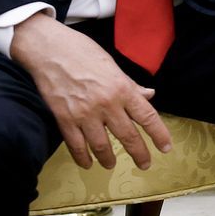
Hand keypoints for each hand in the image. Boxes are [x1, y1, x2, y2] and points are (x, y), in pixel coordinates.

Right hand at [9, 13, 171, 170]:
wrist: (48, 50)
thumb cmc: (82, 52)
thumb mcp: (112, 65)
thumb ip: (131, 85)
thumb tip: (149, 95)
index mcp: (122, 89)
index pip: (147, 116)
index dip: (159, 134)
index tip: (165, 147)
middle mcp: (106, 104)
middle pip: (128, 136)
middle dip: (139, 153)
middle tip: (144, 164)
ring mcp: (84, 114)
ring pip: (102, 146)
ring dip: (108, 159)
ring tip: (111, 165)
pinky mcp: (64, 119)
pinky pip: (76, 145)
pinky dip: (83, 157)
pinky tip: (87, 163)